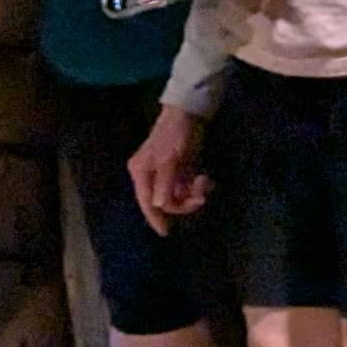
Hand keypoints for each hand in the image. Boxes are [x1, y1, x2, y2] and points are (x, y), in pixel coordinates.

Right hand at [129, 107, 211, 234]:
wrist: (189, 114)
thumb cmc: (176, 135)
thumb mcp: (170, 160)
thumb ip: (163, 184)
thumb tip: (157, 206)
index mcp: (141, 173)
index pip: (146, 202)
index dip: (155, 218)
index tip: (166, 233)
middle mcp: (150, 175)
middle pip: (165, 201)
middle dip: (184, 201)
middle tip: (202, 196)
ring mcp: (165, 173)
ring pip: (178, 195)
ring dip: (194, 193)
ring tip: (205, 182)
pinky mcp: (178, 170)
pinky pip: (186, 187)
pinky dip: (197, 187)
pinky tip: (205, 178)